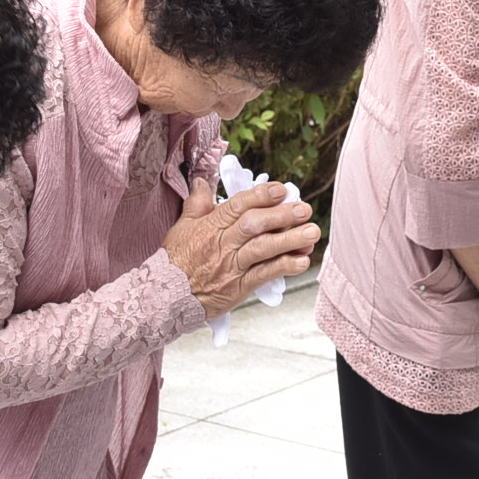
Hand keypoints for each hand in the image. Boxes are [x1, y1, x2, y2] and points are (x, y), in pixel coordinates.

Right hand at [162, 171, 320, 314]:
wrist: (166, 296)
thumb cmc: (175, 261)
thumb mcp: (182, 226)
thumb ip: (197, 203)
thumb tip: (202, 182)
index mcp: (211, 225)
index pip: (238, 205)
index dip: (261, 196)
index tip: (280, 190)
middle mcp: (224, 244)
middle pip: (255, 225)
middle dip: (282, 216)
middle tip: (304, 209)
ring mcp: (232, 265)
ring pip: (263, 249)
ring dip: (290, 240)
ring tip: (312, 233)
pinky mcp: (239, 286)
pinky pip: (264, 275)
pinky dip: (284, 267)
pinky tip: (301, 261)